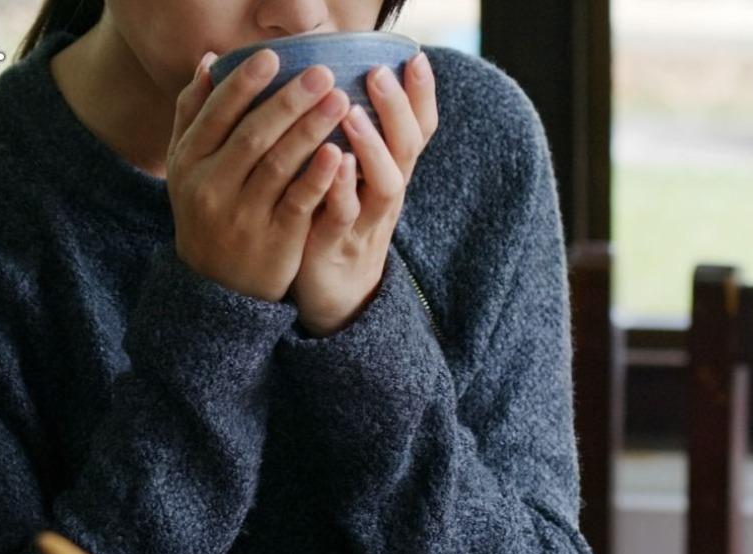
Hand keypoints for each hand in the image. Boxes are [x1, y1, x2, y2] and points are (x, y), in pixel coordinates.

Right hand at [166, 48, 351, 302]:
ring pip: (278, 166)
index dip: (243, 84)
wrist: (216, 287)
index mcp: (189, 163)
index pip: (215, 115)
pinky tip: (337, 152)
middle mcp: (210, 188)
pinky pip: (298, 203)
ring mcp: (242, 217)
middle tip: (322, 72)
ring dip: (309, 130)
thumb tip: (208, 62)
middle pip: (252, 136)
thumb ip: (193, 116)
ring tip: (340, 100)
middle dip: (288, 101)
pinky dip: (317, 177)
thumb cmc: (208, 212)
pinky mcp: (274, 241)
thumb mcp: (187, 169)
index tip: (273, 56)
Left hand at [288, 51, 438, 336]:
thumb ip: (358, 142)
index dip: (422, 97)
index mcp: (390, 174)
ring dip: (371, 147)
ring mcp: (367, 221)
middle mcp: (386, 195)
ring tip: (353, 114)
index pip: (419, 131)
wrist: (335, 298)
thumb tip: (346, 85)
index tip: (416, 57)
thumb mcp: (355, 182)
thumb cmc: (338, 226)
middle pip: (407, 149)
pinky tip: (330, 165)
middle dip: (397, 109)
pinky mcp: (338, 246)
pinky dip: (339, 190)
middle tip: (380, 72)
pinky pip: (344, 216)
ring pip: (384, 183)